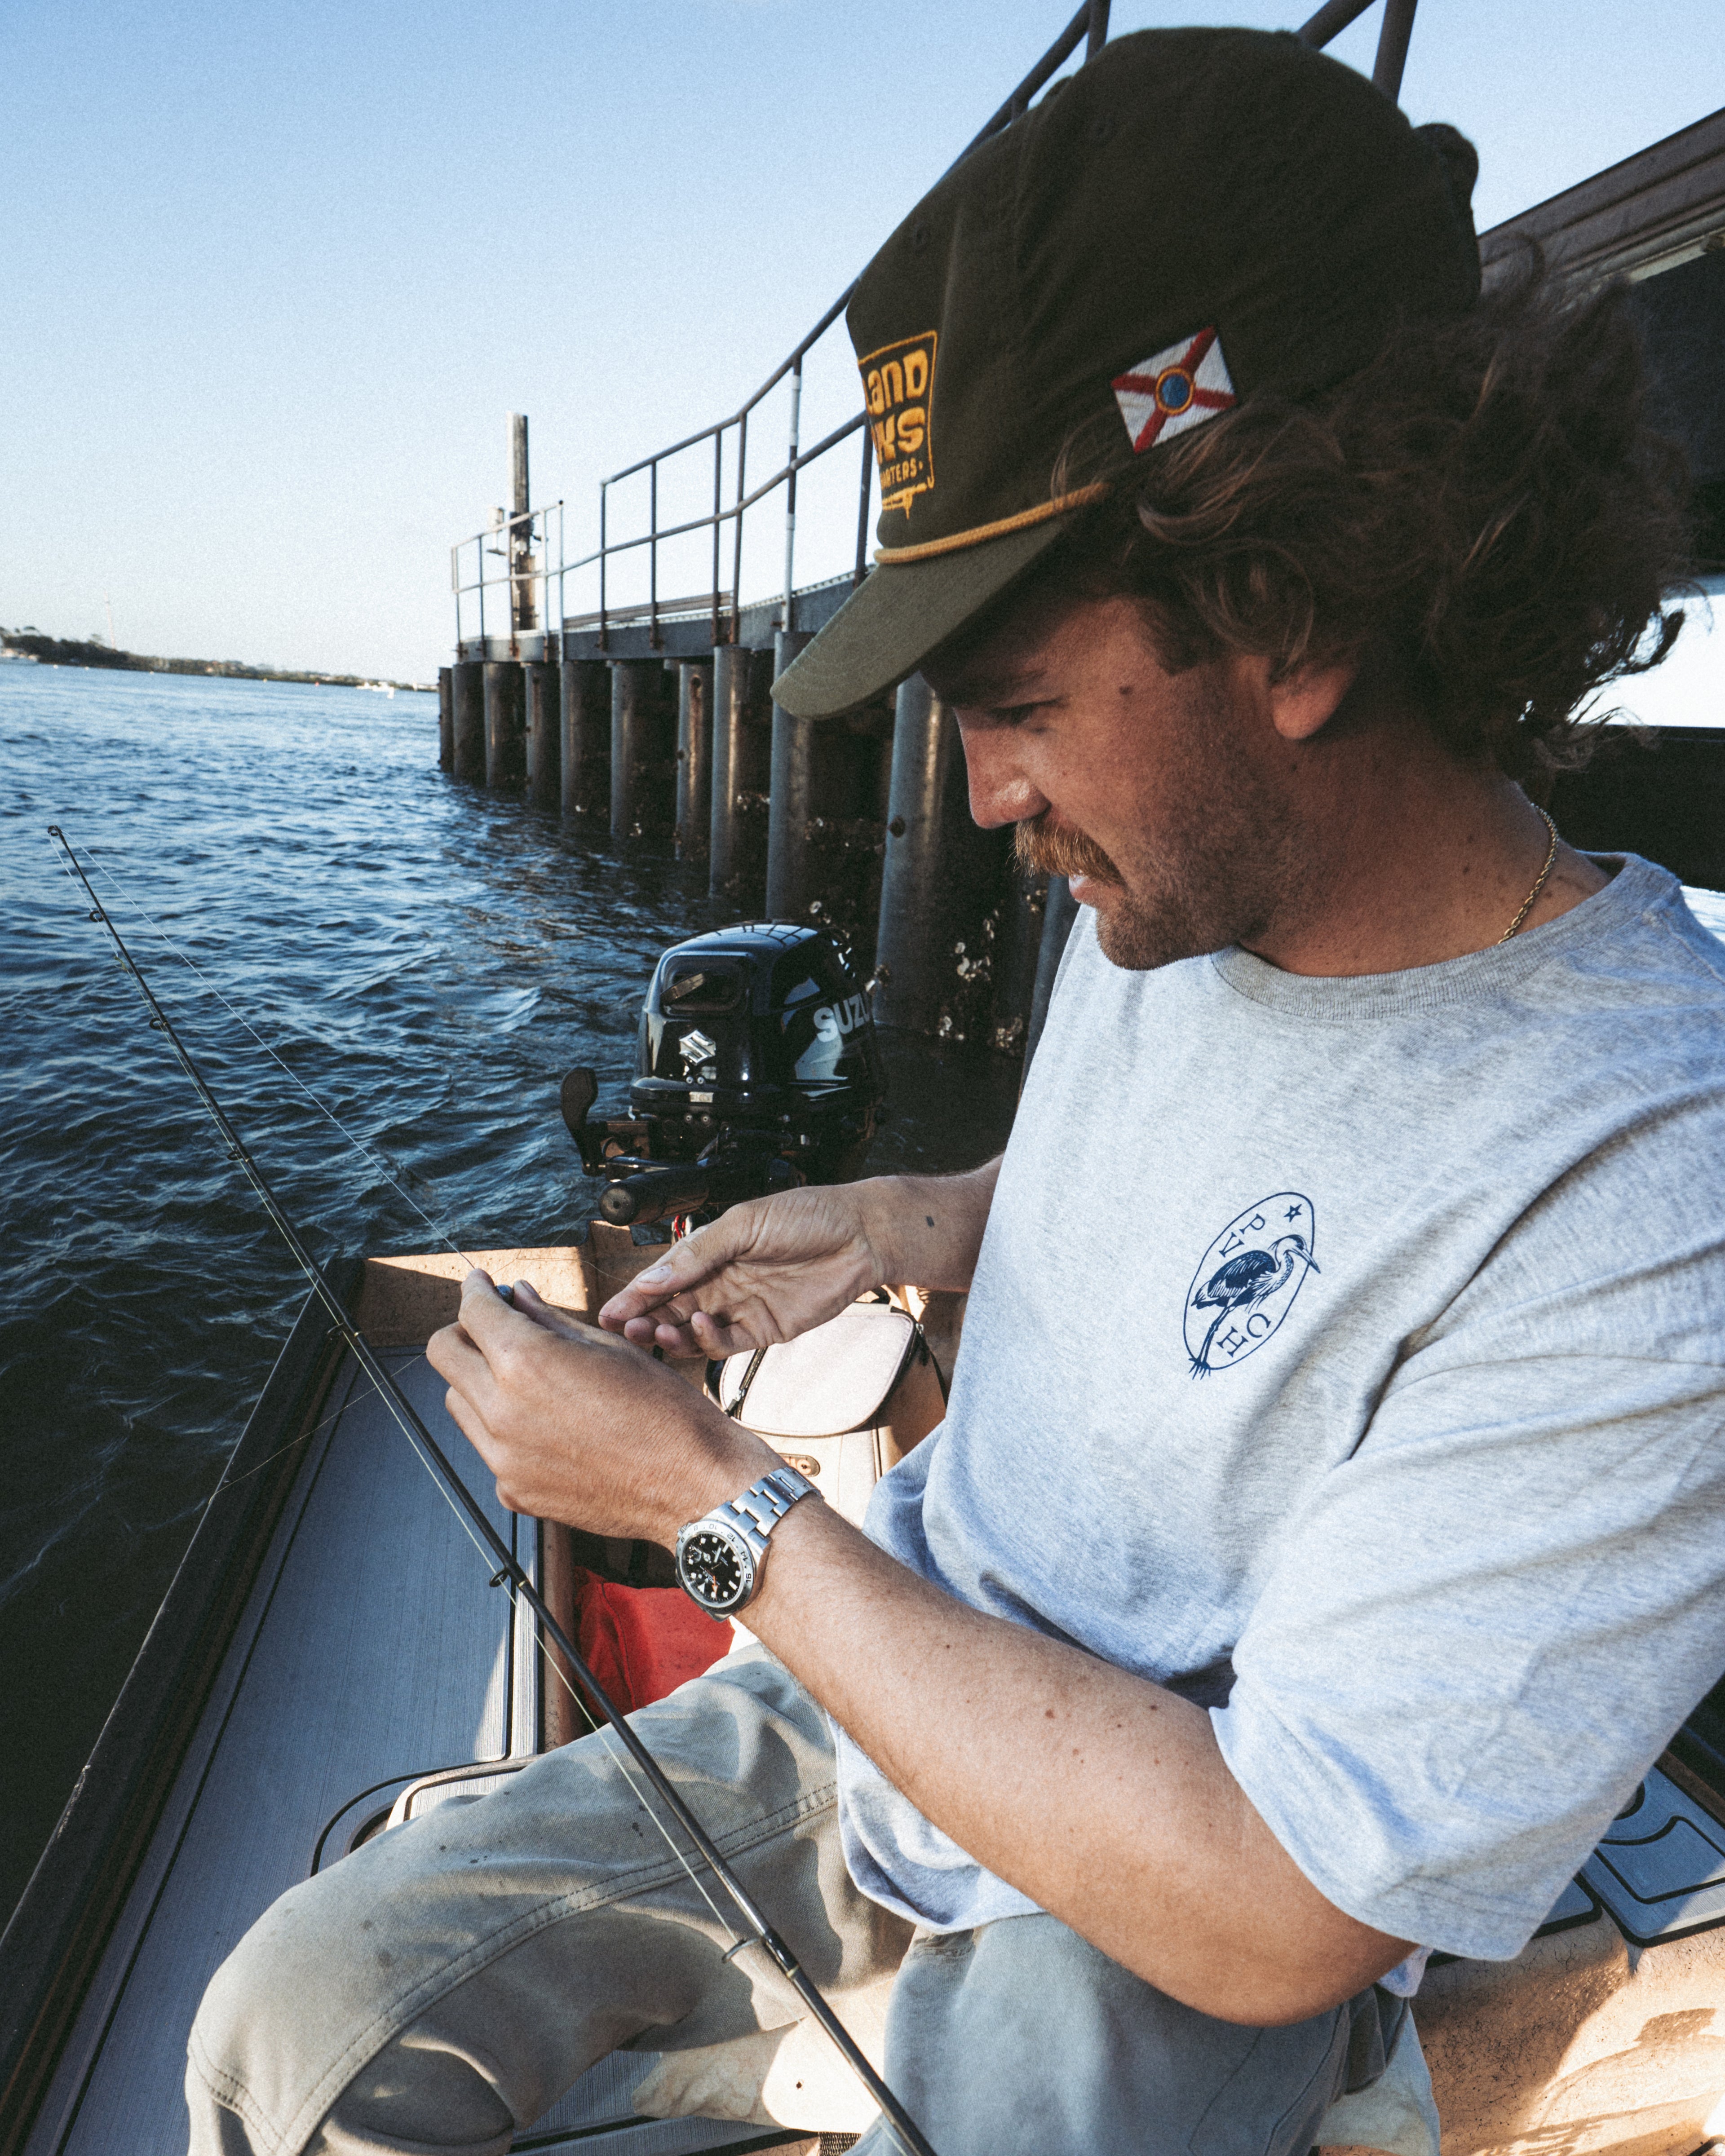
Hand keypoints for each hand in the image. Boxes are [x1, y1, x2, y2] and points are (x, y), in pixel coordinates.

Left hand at [427, 1270, 772, 1538]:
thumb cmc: (663, 1413)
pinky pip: (486, 1447)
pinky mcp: (513, 1491)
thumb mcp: (609, 1347)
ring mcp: (503, 1458)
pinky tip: (543, 1424)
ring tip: (523, 1378)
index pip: (471, 1311)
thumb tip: (517, 1297)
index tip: (481, 1286)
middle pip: (443, 1354)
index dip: (475, 1290)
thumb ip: (549, 1320)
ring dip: (478, 1380)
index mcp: (526, 1364)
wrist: (691, 1484)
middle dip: (465, 1331)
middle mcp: (502, 1412)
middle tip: (494, 1325)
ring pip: (457, 1401)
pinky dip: (503, 1428)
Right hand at [598, 1182, 889, 1355]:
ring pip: (693, 1331)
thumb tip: (653, 1275)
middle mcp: (722, 1282)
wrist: (861, 1235)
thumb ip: (698, 1252)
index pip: (663, 1278)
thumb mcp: (745, 1224)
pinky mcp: (765, 1330)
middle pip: (672, 1309)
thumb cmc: (809, 1216)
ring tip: (653, 1334)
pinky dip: (708, 1340)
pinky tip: (701, 1326)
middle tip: (624, 1330)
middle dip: (644, 1321)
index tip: (609, 1312)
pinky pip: (726, 1343)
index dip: (635, 1296)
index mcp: (711, 1252)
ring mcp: (742, 1307)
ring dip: (670, 1335)